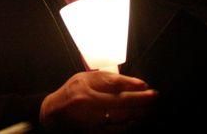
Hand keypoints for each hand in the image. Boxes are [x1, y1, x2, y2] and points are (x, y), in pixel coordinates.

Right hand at [39, 71, 157, 131]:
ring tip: (149, 109)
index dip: (132, 85)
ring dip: (138, 114)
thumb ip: (107, 80)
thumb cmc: (70, 93)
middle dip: (141, 100)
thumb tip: (134, 83)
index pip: (114, 85)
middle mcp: (89, 104)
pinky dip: (127, 126)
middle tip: (154, 97)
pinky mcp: (93, 133)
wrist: (51, 114)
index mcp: (86, 87)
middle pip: (121, 102)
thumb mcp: (85, 79)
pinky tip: (135, 121)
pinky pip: (115, 130)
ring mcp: (91, 120)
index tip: (146, 85)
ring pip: (121, 118)